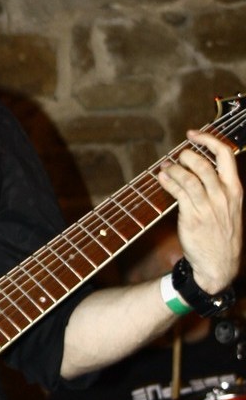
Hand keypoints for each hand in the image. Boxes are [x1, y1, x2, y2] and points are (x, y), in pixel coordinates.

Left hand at [158, 130, 242, 293]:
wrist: (219, 265)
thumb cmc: (222, 235)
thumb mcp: (231, 209)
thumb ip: (220, 187)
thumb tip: (200, 166)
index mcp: (236, 190)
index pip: (226, 154)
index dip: (208, 139)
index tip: (193, 134)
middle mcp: (224, 196)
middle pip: (203, 163)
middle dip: (186, 154)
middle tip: (177, 156)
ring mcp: (208, 207)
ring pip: (189, 177)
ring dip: (174, 168)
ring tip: (165, 167)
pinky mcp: (193, 217)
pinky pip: (178, 192)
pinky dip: (167, 181)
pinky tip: (162, 178)